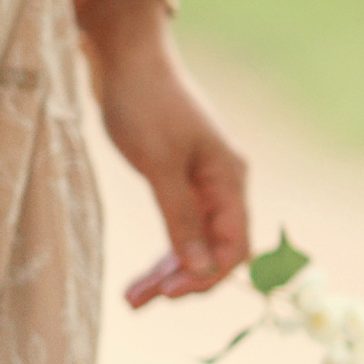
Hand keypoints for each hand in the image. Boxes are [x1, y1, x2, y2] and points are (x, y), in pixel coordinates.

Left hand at [78, 0, 251, 307]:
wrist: (128, 61)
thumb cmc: (146, 105)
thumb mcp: (160, 165)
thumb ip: (181, 218)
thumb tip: (202, 269)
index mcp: (230, 178)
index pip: (234, 246)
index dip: (206, 276)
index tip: (169, 294)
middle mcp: (223, 185)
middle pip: (215, 250)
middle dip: (182, 280)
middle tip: (139, 303)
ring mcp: (201, 185)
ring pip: (194, 244)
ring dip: (167, 273)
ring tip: (132, 300)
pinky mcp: (178, 182)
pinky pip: (179, 229)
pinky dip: (161, 253)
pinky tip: (140, 276)